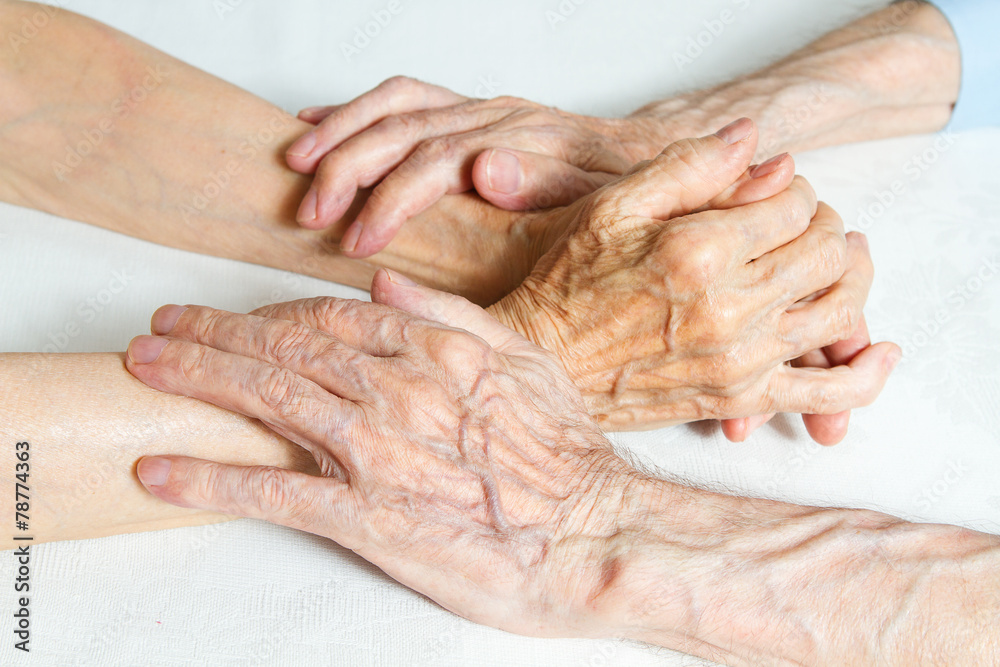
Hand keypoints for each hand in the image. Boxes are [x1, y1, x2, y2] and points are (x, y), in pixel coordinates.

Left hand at [123, 271, 652, 636]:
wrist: (592, 534)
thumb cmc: (566, 454)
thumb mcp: (523, 358)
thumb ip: (450, 312)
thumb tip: (384, 282)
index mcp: (432, 348)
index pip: (324, 316)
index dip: (264, 313)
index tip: (228, 316)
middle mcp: (396, 390)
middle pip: (280, 348)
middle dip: (209, 335)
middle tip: (158, 331)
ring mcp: (378, 452)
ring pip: (268, 399)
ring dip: (197, 381)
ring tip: (146, 370)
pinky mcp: (370, 517)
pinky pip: (274, 491)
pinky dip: (211, 477)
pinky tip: (164, 470)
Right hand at [286, 76, 666, 256]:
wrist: (649, 155)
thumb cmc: (621, 189)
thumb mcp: (601, 199)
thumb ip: (545, 183)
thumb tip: (486, 169)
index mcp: (518, 140)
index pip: (435, 163)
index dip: (389, 200)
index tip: (357, 238)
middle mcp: (492, 117)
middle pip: (402, 128)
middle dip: (347, 167)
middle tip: (309, 212)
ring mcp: (478, 112)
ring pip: (395, 105)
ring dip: (341, 131)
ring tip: (295, 162)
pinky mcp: (468, 115)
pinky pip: (404, 101)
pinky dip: (356, 111)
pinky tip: (319, 123)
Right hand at [482, 119, 899, 429]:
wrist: (545, 364)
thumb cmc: (568, 285)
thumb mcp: (613, 206)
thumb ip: (689, 166)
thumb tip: (754, 139)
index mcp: (701, 251)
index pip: (794, 205)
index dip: (794, 189)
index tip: (774, 192)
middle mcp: (730, 307)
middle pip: (827, 251)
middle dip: (825, 225)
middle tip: (803, 221)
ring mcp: (741, 359)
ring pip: (840, 309)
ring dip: (853, 276)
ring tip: (840, 260)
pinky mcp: (741, 398)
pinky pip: (828, 392)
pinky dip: (863, 374)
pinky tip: (878, 351)